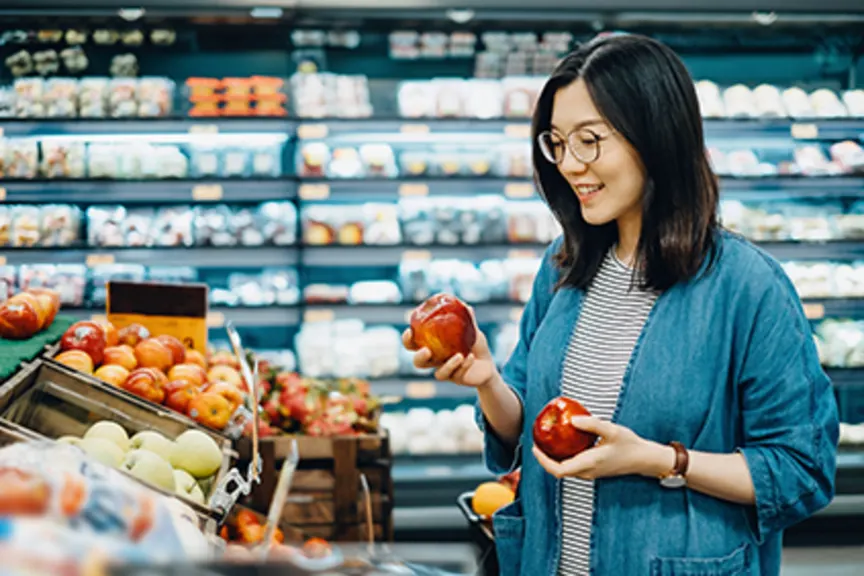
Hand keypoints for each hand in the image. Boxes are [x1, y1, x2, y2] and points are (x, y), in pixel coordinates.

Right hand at [402, 309, 497, 388]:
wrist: (488, 364)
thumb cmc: (475, 345)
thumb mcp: (472, 331)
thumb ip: (468, 320)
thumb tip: (466, 306)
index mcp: (433, 346)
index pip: (414, 344)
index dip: (407, 340)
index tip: (409, 331)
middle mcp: (436, 360)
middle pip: (418, 363)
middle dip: (419, 357)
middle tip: (426, 351)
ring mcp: (446, 371)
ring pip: (438, 374)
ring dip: (448, 365)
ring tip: (459, 355)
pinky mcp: (457, 379)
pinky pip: (457, 375)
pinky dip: (464, 366)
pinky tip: (471, 357)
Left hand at [532, 417, 670, 479]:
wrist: (644, 459)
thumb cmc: (630, 445)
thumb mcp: (612, 430)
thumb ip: (592, 424)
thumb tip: (572, 419)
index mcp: (589, 464)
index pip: (559, 470)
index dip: (543, 461)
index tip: (535, 448)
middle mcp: (587, 472)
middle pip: (558, 471)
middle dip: (544, 458)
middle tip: (537, 442)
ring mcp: (590, 473)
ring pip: (565, 469)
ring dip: (553, 458)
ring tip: (546, 442)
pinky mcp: (593, 470)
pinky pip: (572, 466)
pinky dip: (563, 457)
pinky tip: (563, 443)